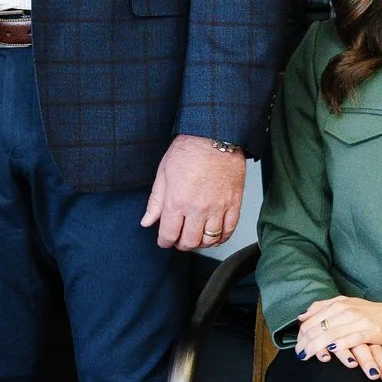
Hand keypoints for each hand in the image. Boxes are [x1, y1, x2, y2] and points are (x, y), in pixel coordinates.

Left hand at [141, 135, 246, 249]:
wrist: (215, 136)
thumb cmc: (188, 150)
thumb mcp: (163, 174)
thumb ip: (155, 202)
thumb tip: (147, 222)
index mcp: (177, 202)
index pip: (169, 234)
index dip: (164, 242)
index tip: (164, 241)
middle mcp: (198, 208)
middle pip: (189, 241)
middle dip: (181, 244)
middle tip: (179, 240)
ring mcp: (218, 207)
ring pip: (210, 239)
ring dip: (201, 243)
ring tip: (196, 237)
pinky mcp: (234, 203)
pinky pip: (229, 230)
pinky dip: (221, 238)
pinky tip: (215, 236)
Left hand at [293, 295, 381, 381]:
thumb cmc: (371, 314)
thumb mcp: (346, 305)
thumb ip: (323, 308)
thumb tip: (302, 316)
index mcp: (338, 304)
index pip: (312, 319)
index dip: (301, 334)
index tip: (296, 346)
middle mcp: (347, 310)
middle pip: (318, 327)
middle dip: (305, 342)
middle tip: (298, 355)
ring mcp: (359, 320)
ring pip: (331, 333)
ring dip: (316, 346)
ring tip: (307, 357)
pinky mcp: (373, 331)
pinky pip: (352, 338)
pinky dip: (340, 345)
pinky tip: (330, 351)